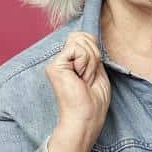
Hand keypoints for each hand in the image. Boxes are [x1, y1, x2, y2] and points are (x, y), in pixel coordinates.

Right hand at [45, 31, 110, 150]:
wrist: (87, 116)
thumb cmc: (94, 98)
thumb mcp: (97, 68)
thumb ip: (90, 51)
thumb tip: (86, 35)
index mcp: (72, 60)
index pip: (85, 37)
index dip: (95, 51)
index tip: (93, 73)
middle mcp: (62, 59)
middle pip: (84, 37)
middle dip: (94, 56)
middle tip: (89, 77)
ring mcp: (56, 62)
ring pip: (82, 42)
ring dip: (91, 62)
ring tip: (84, 79)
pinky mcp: (54, 66)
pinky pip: (78, 49)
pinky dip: (86, 64)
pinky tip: (80, 78)